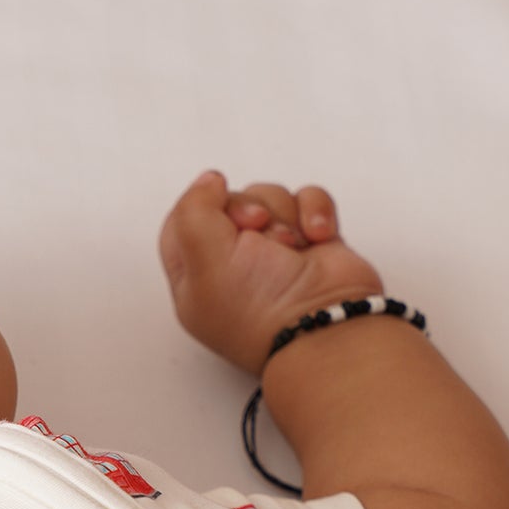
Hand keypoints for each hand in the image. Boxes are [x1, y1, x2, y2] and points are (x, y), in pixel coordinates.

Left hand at [159, 173, 383, 375]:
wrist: (325, 325)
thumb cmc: (261, 309)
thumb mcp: (202, 260)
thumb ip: (191, 211)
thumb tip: (209, 183)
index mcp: (196, 279)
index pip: (182, 222)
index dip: (200, 207)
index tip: (219, 211)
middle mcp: (232, 267)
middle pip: (229, 202)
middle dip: (249, 209)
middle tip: (260, 233)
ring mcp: (273, 255)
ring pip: (270, 198)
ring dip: (284, 216)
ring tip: (292, 248)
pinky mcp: (311, 244)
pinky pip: (307, 201)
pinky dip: (315, 213)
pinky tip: (318, 239)